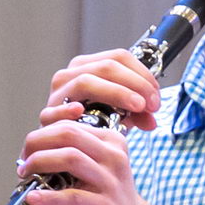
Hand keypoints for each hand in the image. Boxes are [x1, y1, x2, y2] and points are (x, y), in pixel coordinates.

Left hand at [19, 118, 161, 204]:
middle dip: (37, 143)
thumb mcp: (94, 168)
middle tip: (24, 159)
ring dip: (40, 163)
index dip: (41, 133)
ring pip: (70, 158)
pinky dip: (47, 197)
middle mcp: (115, 157)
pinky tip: (34, 198)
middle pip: (68, 134)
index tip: (29, 149)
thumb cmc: (106, 199)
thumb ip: (71, 152)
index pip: (69, 125)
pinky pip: (71, 196)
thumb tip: (33, 145)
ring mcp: (112, 182)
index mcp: (113, 142)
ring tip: (27, 175)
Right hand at [43, 49, 161, 131]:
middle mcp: (70, 75)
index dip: (143, 74)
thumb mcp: (122, 115)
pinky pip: (56, 109)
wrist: (70, 147)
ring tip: (138, 107)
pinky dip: (70, 109)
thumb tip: (152, 120)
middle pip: (107, 67)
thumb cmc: (96, 125)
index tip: (156, 97)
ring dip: (117, 93)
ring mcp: (58, 94)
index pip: (120, 57)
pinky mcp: (47, 116)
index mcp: (88, 67)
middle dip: (136, 84)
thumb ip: (139, 113)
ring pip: (86, 81)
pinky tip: (83, 111)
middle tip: (152, 104)